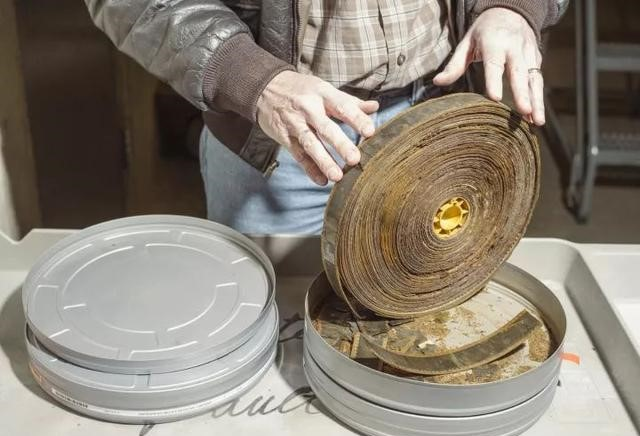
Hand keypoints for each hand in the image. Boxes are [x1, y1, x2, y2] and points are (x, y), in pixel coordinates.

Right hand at [256, 71, 378, 184]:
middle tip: (355, 159)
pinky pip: (298, 155)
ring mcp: (294, 124)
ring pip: (310, 144)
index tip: (370, 132)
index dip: (356, 119)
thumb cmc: (301, 90)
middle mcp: (308, 109)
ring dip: (324, 161)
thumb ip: (349, 101)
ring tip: (337, 176)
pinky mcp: (283, 137)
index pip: (342, 107)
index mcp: (322, 94)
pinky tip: (321, 180)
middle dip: (340, 144)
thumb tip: (375, 106)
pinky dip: (309, 168)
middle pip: (326, 128)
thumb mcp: (323, 89)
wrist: (264, 88)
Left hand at [434, 7, 544, 124]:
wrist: (511, 10)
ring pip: (534, 78)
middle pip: (520, 72)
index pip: (494, 63)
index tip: (495, 98)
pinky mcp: (536, 59)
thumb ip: (455, 64)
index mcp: (495, 42)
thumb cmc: (484, 31)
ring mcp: (528, 53)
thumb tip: (438, 81)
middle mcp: (515, 48)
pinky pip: (537, 80)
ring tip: (537, 122)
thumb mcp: (467, 42)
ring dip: (536, 100)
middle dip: (523, 93)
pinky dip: (538, 98)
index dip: (495, 80)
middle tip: (525, 111)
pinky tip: (535, 117)